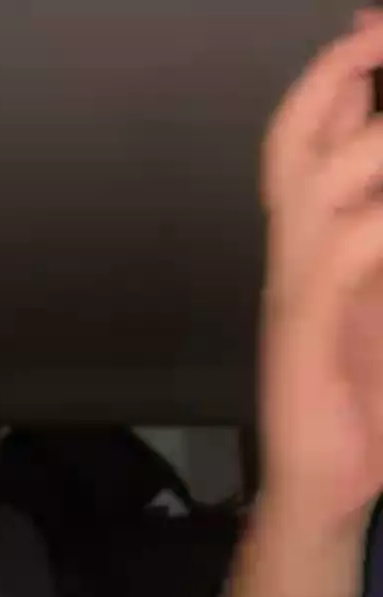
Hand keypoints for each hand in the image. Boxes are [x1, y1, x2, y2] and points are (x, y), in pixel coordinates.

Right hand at [261, 9, 382, 525]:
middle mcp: (294, 256)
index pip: (311, 142)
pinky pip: (345, 253)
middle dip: (342, 76)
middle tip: (380, 28)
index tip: (374, 28)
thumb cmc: (363, 401)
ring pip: (317, 186)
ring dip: (372, 145)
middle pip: (295, 144)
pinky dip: (378, 225)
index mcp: (315, 247)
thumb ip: (381, 251)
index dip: (340, 77)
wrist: (323, 482)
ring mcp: (292, 289)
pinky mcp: (299, 329)